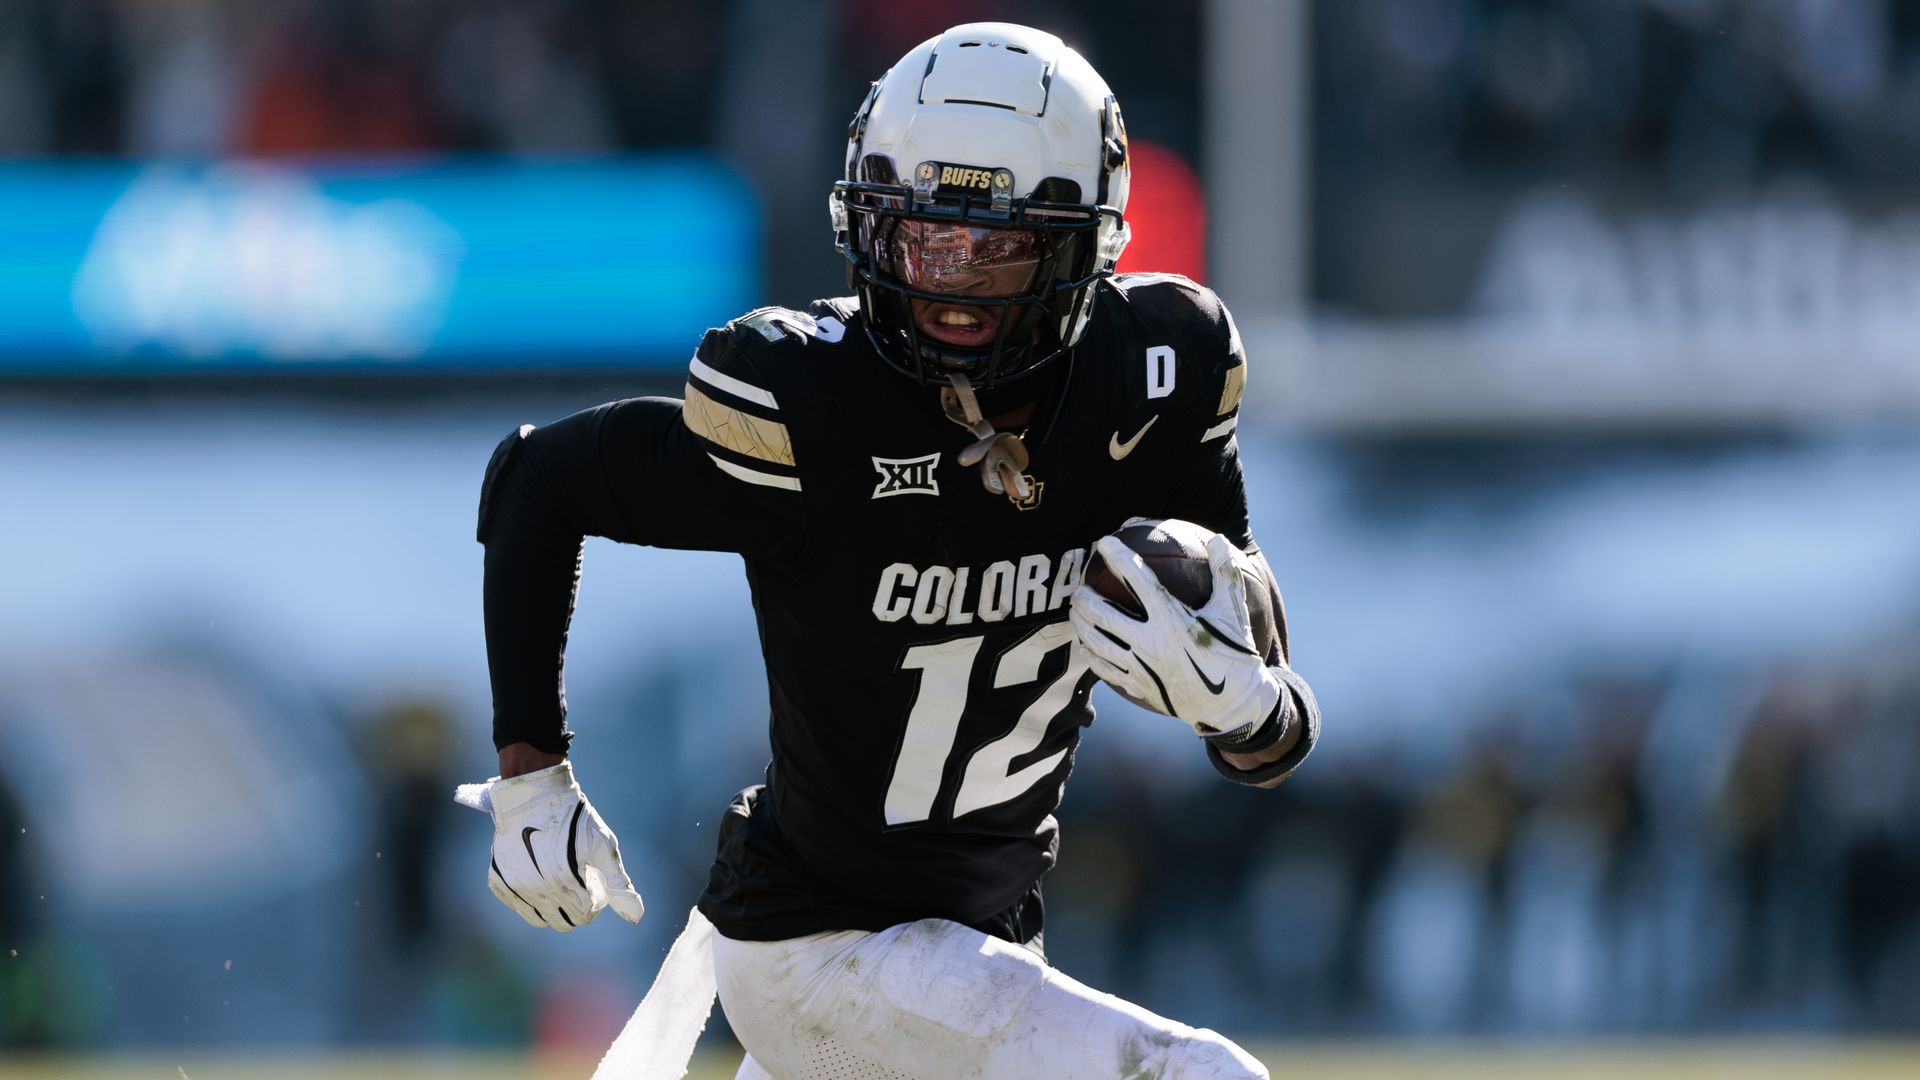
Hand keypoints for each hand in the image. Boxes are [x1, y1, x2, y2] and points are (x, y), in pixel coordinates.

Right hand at [454, 761, 643, 931]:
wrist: (534, 793)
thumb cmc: (574, 817)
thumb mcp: (602, 844)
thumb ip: (618, 883)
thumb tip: (636, 916)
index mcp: (564, 880)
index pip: (584, 915)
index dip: (596, 902)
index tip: (595, 883)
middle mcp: (536, 887)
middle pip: (563, 922)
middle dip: (577, 908)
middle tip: (580, 884)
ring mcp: (514, 885)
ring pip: (540, 919)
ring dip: (555, 907)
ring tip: (562, 882)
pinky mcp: (498, 880)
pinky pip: (518, 906)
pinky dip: (531, 899)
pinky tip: (540, 877)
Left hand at [1070, 533, 1284, 739]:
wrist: (1233, 707)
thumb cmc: (1235, 654)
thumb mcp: (1234, 611)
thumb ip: (1225, 572)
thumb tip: (1217, 538)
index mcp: (1172, 620)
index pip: (1137, 580)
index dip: (1117, 556)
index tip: (1104, 542)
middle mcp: (1150, 643)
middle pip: (1103, 614)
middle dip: (1084, 596)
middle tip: (1078, 584)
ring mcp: (1141, 667)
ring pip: (1097, 642)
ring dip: (1081, 624)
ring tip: (1075, 610)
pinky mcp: (1139, 686)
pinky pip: (1105, 670)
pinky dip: (1091, 655)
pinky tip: (1086, 646)